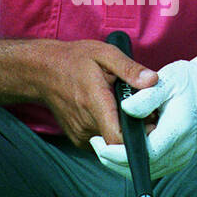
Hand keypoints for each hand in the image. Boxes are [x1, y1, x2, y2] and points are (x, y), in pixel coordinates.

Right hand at [33, 39, 157, 147]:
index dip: (138, 138)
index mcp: (96, 104)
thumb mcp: (105, 54)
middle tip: (144, 111)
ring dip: (123, 131)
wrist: (43, 71)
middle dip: (136, 130)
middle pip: (121, 142)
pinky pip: (102, 141)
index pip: (118, 140)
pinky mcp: (78, 139)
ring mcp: (80, 134)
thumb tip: (153, 80)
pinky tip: (111, 114)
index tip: (149, 124)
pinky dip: (110, 131)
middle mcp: (86, 124)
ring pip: (112, 142)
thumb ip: (129, 68)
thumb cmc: (75, 60)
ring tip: (125, 109)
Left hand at [89, 54, 196, 180]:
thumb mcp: (167, 82)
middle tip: (96, 144)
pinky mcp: (178, 159)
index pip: (147, 153)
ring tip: (103, 147)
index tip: (100, 145)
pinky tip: (120, 149)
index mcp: (179, 129)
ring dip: (122, 163)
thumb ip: (146, 96)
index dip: (120, 154)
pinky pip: (153, 168)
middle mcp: (182, 148)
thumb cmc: (187, 83)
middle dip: (115, 160)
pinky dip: (134, 163)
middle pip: (144, 167)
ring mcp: (182, 156)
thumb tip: (126, 110)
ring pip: (147, 171)